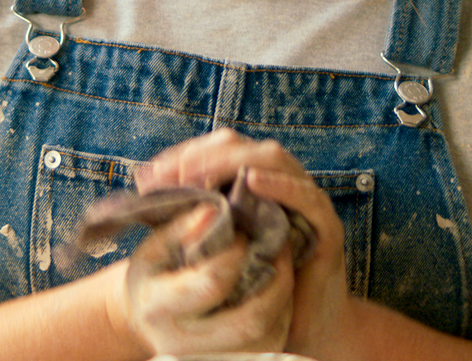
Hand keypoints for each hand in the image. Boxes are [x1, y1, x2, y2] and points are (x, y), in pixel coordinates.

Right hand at [124, 197, 293, 355]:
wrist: (148, 319)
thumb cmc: (154, 276)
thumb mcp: (154, 247)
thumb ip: (182, 228)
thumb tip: (215, 211)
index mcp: (159, 308)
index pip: (213, 283)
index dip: (236, 253)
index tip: (243, 233)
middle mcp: (184, 342)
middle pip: (250, 319)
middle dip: (277, 279)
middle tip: (283, 246)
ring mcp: (210, 358)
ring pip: (267, 334)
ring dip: (284, 296)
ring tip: (283, 264)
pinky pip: (272, 341)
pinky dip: (282, 312)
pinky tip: (276, 287)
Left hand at [139, 129, 360, 358]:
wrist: (301, 326)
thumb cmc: (253, 287)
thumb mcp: (214, 248)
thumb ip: (190, 219)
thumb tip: (146, 190)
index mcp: (249, 182)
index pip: (214, 149)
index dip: (180, 156)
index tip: (147, 178)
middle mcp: (277, 183)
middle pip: (239, 145)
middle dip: (199, 155)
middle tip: (167, 177)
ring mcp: (304, 199)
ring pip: (272, 158)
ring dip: (232, 161)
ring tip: (197, 175)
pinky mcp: (325, 225)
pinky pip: (306, 196)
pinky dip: (281, 184)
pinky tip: (253, 181)